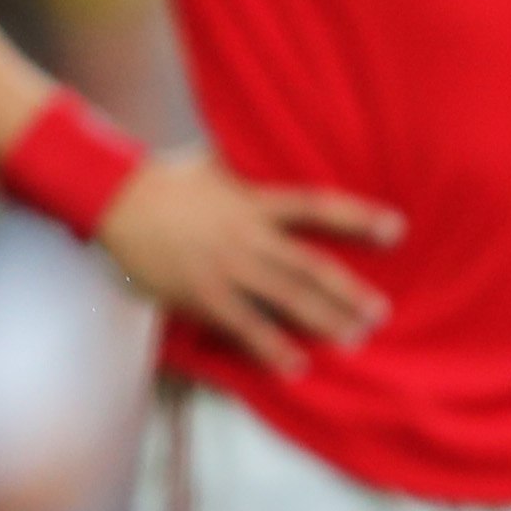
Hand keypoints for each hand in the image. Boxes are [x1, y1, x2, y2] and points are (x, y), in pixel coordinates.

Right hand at [94, 154, 399, 374]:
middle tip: (381, 313)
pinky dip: (273, 347)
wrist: (113, 197)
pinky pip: (245, 326)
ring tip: (355, 338)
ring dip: (325, 320)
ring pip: (287, 298)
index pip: (317, 208)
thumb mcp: (210, 165)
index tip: (397, 228)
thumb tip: (262, 146)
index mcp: (252, 201)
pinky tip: (295, 365)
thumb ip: (242, 170)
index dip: (359, 218)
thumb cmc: (161, 180)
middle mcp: (247, 235)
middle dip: (350, 291)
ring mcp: (226, 267)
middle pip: (311, 266)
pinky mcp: (202, 293)